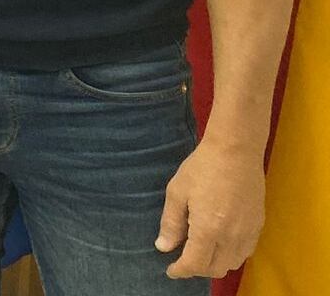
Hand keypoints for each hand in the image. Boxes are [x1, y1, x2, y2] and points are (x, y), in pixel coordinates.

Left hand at [156, 141, 266, 277]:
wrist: (236, 151)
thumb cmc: (202, 168)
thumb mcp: (177, 192)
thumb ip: (171, 223)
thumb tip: (163, 247)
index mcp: (209, 229)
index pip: (195, 264)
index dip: (181, 271)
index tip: (170, 270)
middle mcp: (232, 236)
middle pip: (215, 268)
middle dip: (196, 269)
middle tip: (182, 258)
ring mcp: (249, 232)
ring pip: (232, 263)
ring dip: (214, 264)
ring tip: (199, 251)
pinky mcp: (258, 225)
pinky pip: (245, 252)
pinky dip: (230, 255)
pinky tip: (219, 243)